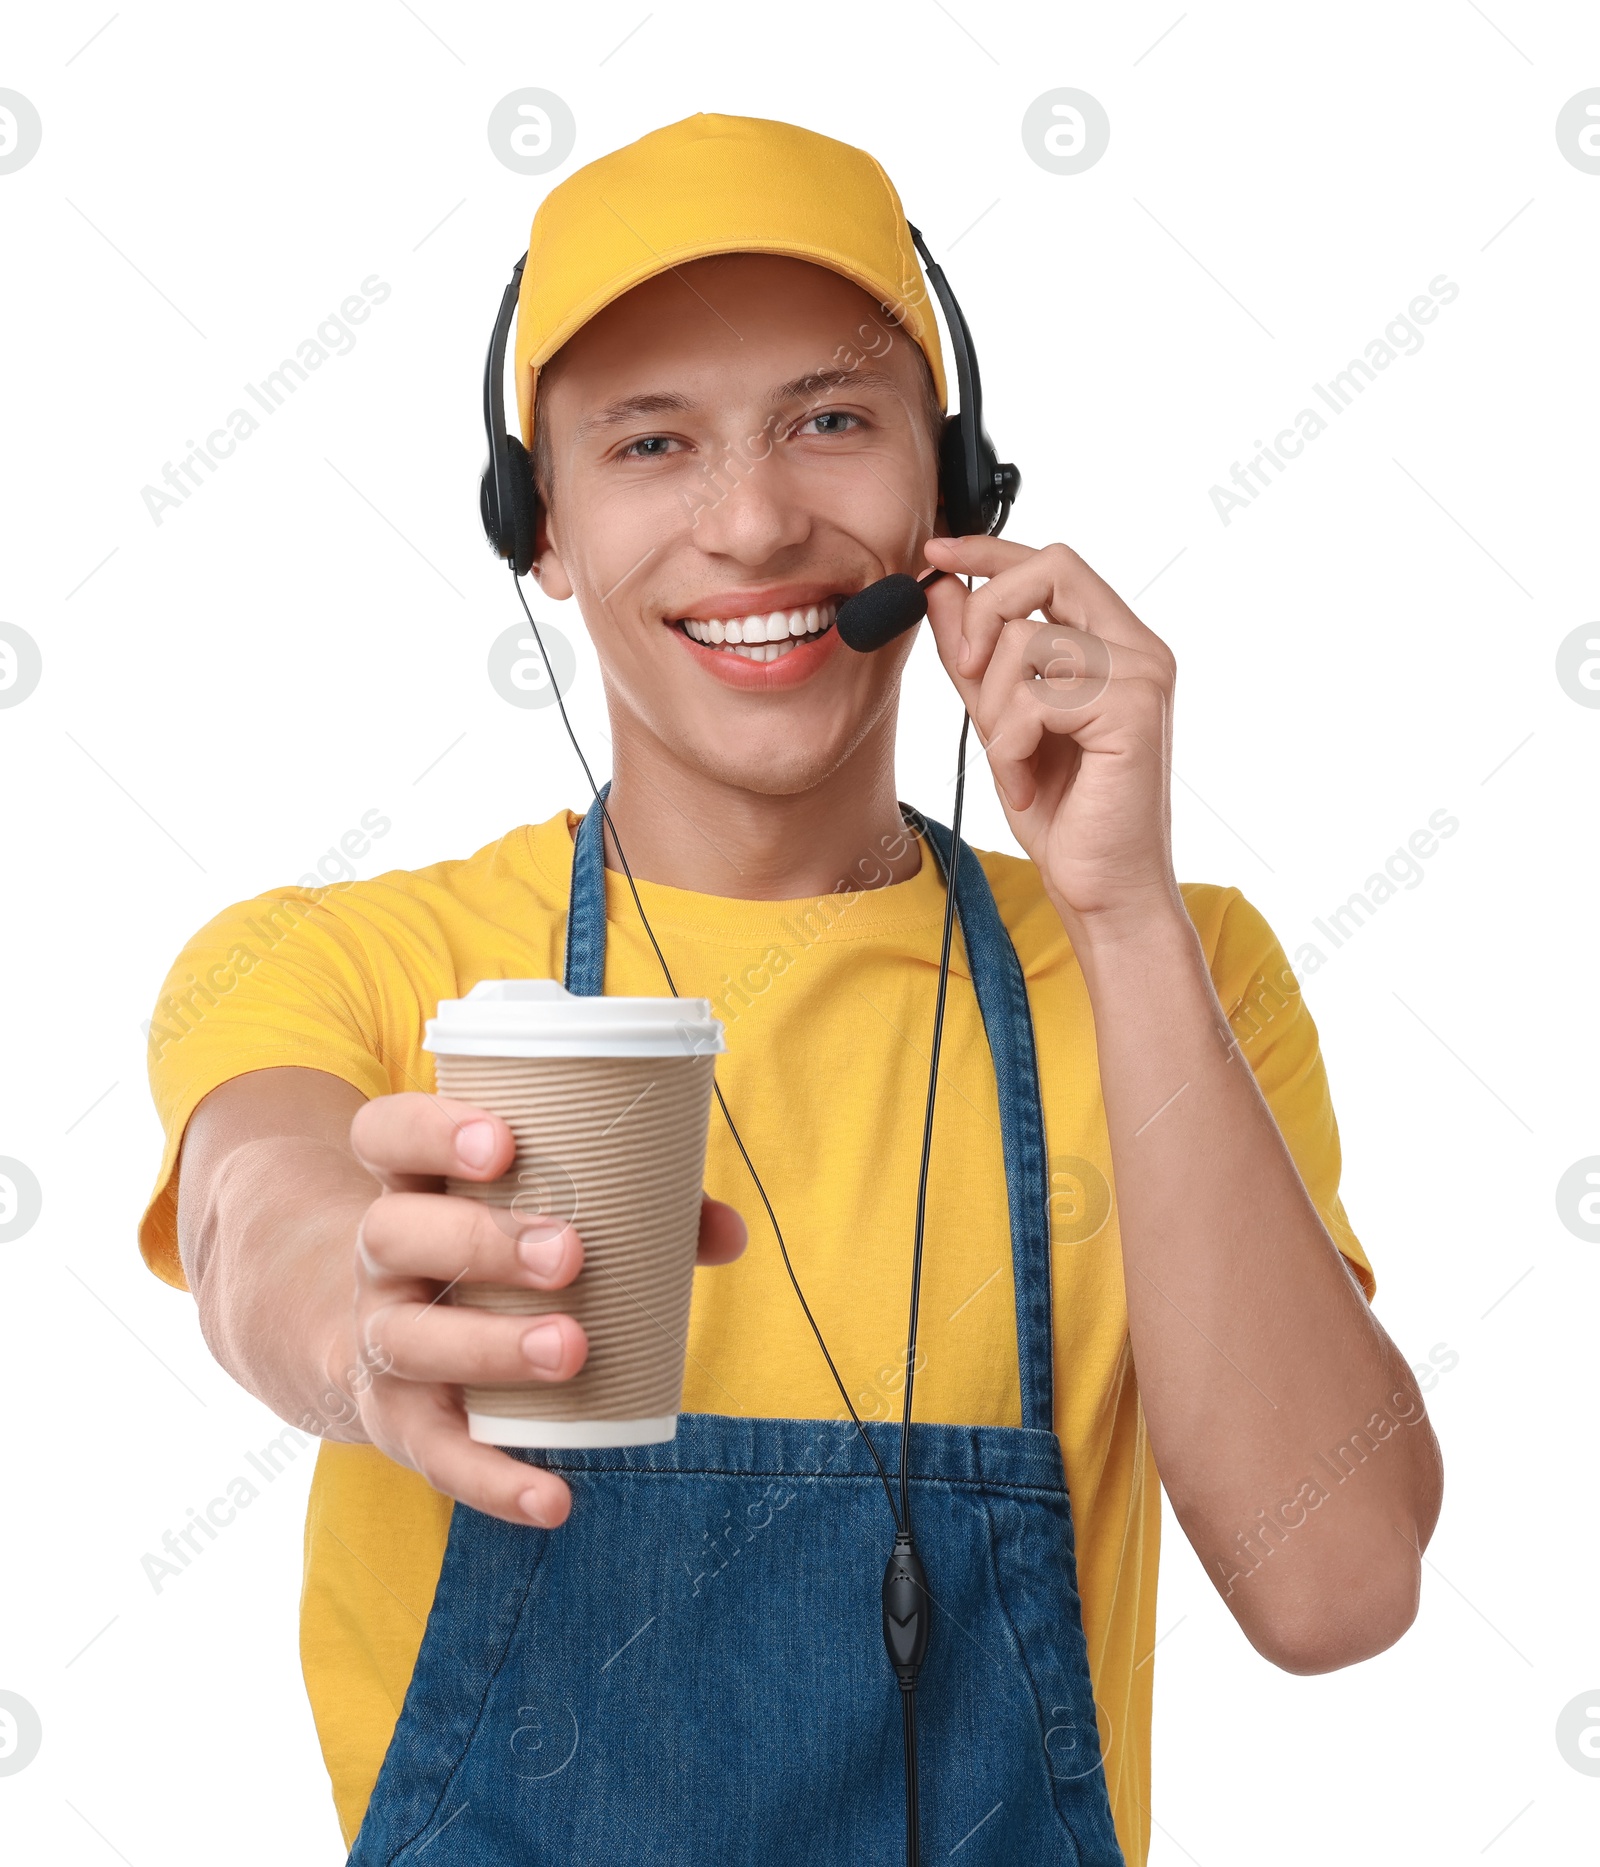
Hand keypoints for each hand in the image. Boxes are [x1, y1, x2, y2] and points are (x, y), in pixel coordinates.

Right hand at [343, 1091, 745, 1528]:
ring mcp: (380, 1338)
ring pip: (409, 1339)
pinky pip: (434, 1453)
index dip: (432, 1131)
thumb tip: (730, 1232)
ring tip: (572, 1348)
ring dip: (490, 1346)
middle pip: (393, 1234)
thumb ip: (639, 1207)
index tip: (504, 1143)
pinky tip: (553, 1499)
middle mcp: (381, 1258)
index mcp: (413, 1182)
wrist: (385, 1336)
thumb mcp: (535, 1209)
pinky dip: (493, 1480)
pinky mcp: (397, 1420)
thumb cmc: (496, 1248)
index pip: (388, 1135)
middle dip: (482, 1242)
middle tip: (569, 1255)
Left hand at [921, 534, 1185, 945]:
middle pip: (1050, 566)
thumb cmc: (1064, 815)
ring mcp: (1142, 675)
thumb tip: (940, 591)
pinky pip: (1035, 697)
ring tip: (1011, 762)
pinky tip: (1026, 785)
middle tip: (965, 669)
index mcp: (1115, 644)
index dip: (990, 548)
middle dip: (987, 610)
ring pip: (1028, 640)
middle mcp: (1139, 649)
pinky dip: (1010, 746)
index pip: (1053, 563)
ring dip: (995, 709)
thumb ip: (976, 658)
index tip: (933, 551)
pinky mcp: (1132, 710)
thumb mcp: (1001, 722)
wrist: (1102, 889)